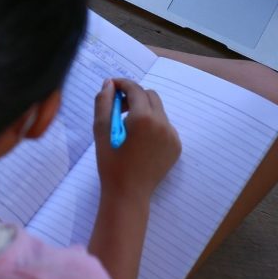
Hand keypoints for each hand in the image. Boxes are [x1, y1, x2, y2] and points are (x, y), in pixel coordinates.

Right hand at [93, 78, 180, 203]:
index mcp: (143, 118)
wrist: (128, 194)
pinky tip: (140, 141)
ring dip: (143, 110)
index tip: (112, 87)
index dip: (123, 84)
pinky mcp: (176, 146)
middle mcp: (162, 123)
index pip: (135, 89)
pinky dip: (153, 125)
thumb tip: (109, 84)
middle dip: (134, 96)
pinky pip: (165, 126)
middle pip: (150, 96)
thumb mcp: (101, 131)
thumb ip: (103, 103)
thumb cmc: (111, 164)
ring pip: (158, 110)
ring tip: (128, 127)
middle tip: (117, 108)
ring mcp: (172, 136)